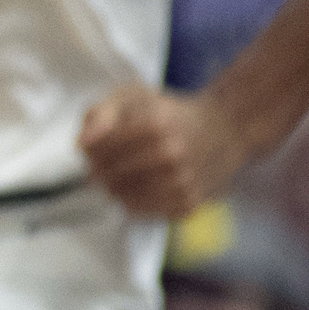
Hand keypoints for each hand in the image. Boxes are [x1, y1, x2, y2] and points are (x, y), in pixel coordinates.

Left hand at [77, 87, 245, 218]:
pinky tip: (143, 185)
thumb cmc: (174, 114)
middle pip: (107, 176)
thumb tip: (82, 143)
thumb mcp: (134, 96)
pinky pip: (144, 212)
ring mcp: (182, 183)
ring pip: (122, 198)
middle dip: (99, 169)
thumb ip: (101, 114)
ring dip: (115, 187)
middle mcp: (170, 156)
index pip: (96, 151)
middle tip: (106, 162)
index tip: (93, 147)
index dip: (88, 150)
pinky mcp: (189, 203)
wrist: (226, 129)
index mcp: (154, 126)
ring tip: (125, 172)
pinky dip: (135, 202)